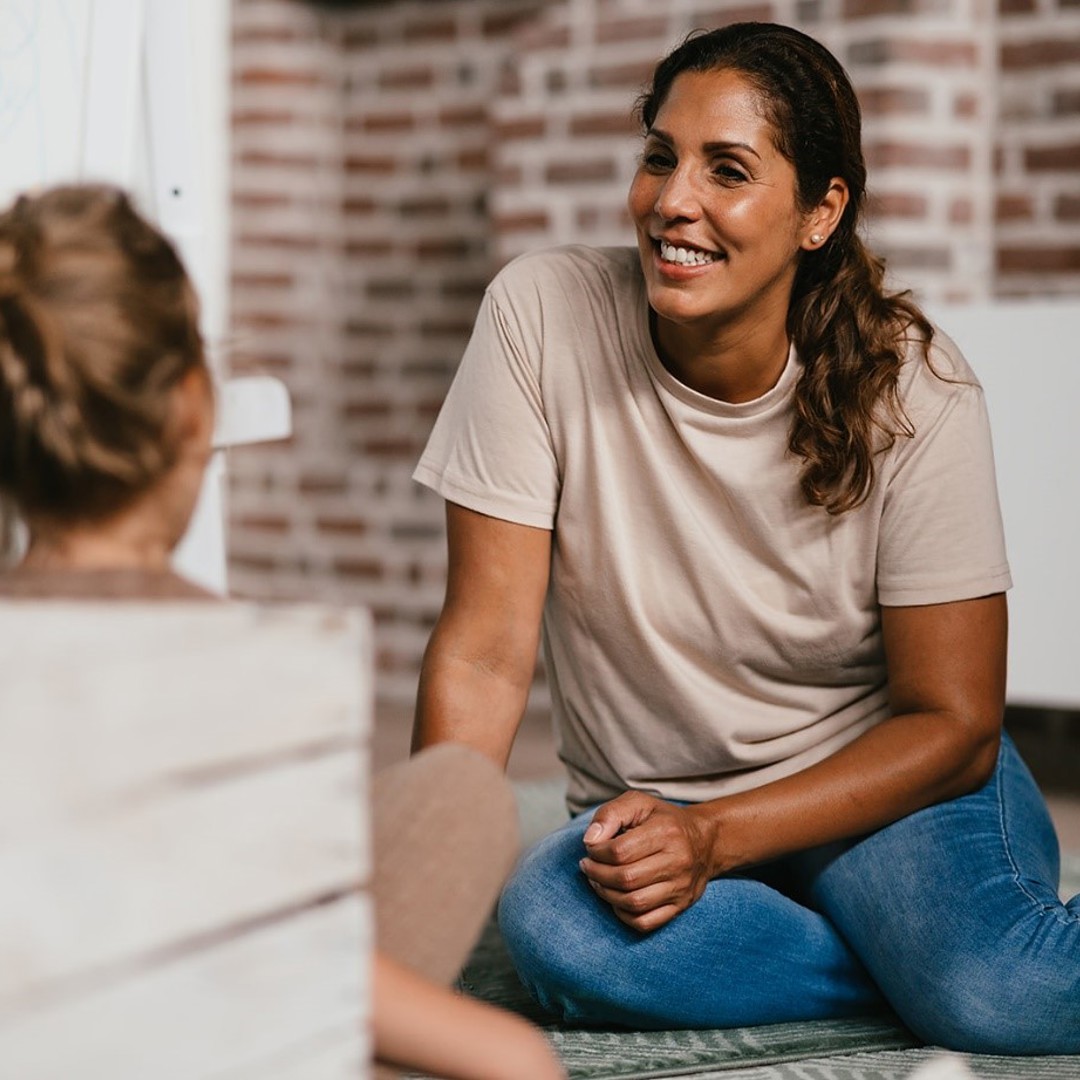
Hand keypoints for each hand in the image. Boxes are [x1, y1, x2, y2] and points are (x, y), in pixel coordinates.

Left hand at [578, 791, 715, 932]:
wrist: (704, 841)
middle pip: (626, 878)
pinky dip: (624, 914)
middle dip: (597, 874)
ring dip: (606, 894)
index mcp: (666, 832)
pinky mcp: (681, 906)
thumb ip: (610, 814)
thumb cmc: (664, 820)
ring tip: (597, 881)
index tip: (591, 849)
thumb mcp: (638, 803)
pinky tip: (616, 899)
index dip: (597, 852)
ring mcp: (681, 887)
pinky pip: (646, 922)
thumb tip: (590, 840)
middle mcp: (677, 861)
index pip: (620, 851)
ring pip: (634, 903)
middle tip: (588, 866)